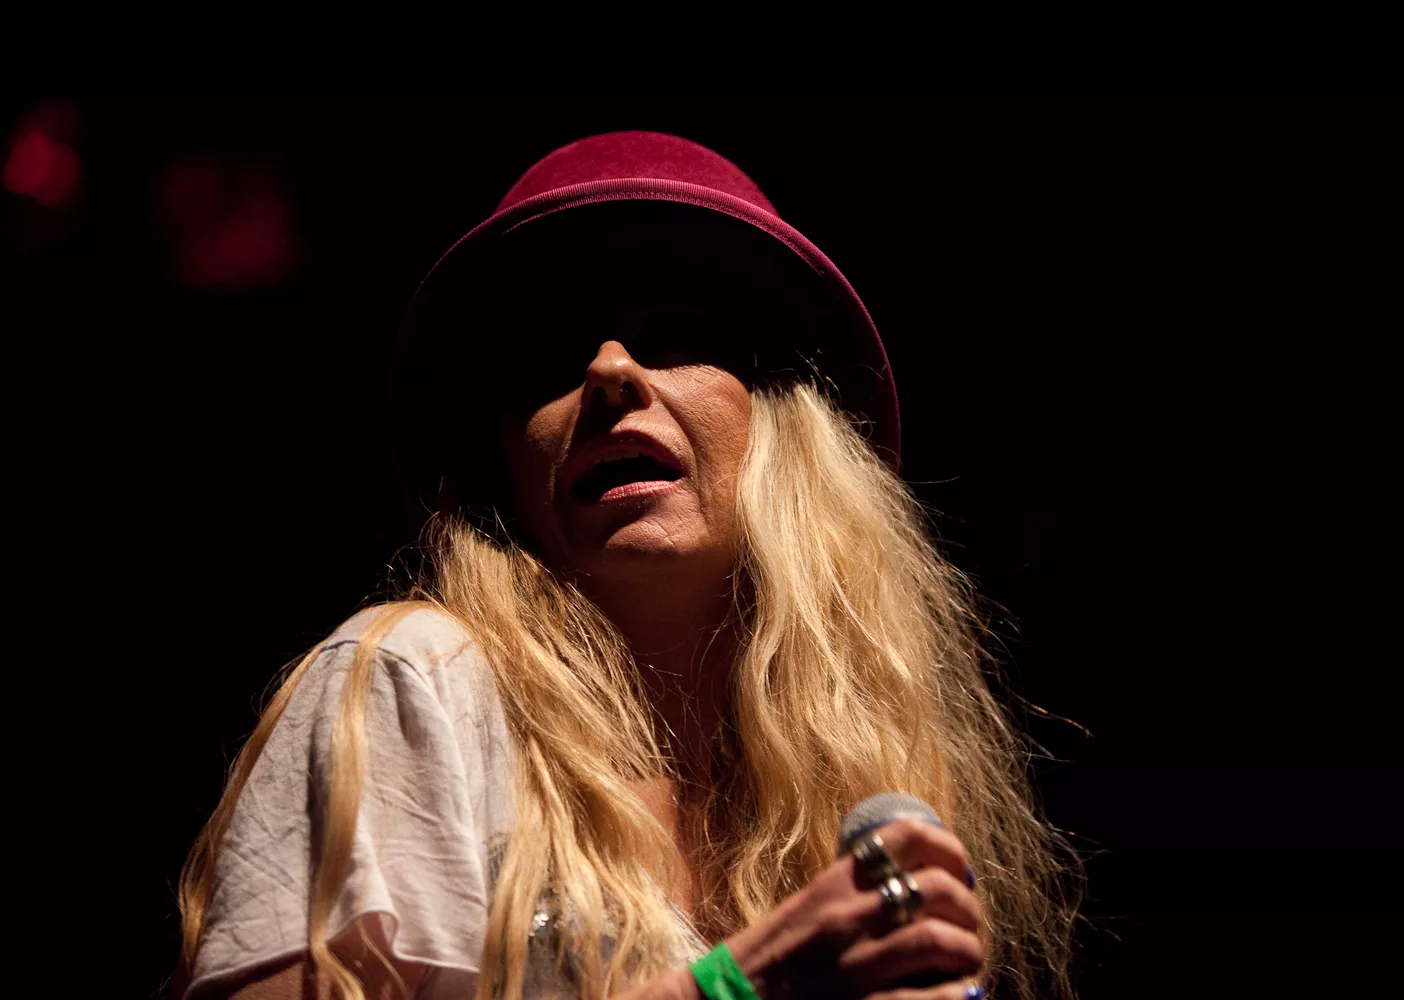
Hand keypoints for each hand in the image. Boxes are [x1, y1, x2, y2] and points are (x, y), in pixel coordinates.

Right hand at [720, 818, 983, 999]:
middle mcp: (845, 919)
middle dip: (968, 907)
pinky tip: (959, 993)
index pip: (904, 837)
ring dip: (967, 952)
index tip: (959, 866)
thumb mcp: (807, 908)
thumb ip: (854, 893)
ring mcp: (856, 968)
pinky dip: (958, 994)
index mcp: (831, 885)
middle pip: (937, 890)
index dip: (947, 846)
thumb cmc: (769, 961)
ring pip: (942, 943)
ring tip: (965, 961)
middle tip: (968, 923)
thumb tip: (920, 887)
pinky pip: (935, 998)